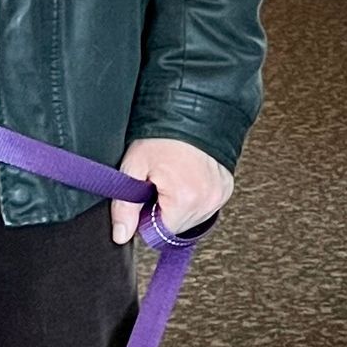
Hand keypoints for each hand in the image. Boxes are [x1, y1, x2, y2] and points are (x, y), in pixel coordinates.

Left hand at [112, 138, 233, 244]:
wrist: (191, 110)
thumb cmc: (163, 135)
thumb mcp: (134, 167)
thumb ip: (125, 207)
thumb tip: (121, 235)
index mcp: (185, 199)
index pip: (160, 233)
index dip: (147, 218)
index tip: (145, 197)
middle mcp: (207, 200)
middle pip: (177, 227)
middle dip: (163, 211)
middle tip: (157, 184)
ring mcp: (219, 195)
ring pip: (191, 218)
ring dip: (179, 206)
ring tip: (173, 179)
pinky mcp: (226, 189)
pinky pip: (205, 206)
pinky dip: (193, 197)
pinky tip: (185, 179)